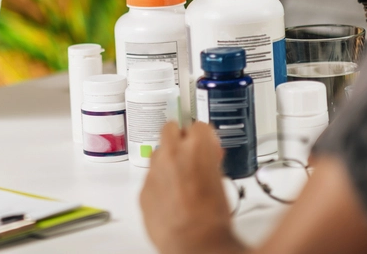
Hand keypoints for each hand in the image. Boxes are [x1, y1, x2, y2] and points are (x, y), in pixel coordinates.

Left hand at [140, 122, 245, 253]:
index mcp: (197, 148)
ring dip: (167, 161)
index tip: (206, 144)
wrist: (195, 244)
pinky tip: (171, 197)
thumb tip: (209, 155)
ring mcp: (154, 170)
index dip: (203, 137)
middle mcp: (171, 154)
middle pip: (170, 128)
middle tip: (190, 154)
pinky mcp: (143, 189)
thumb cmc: (213, 219)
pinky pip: (149, 177)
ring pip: (157, 153)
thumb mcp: (223, 182)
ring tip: (182, 180)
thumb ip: (212, 160)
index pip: (198, 125)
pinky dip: (158, 183)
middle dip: (180, 138)